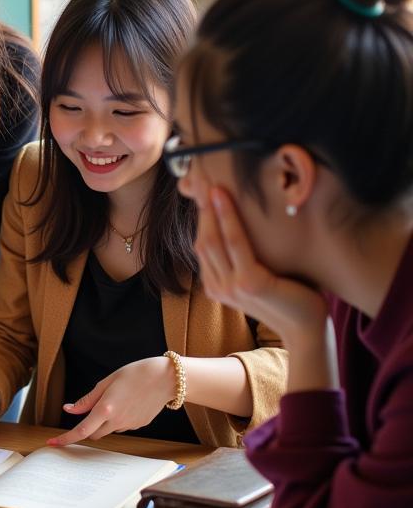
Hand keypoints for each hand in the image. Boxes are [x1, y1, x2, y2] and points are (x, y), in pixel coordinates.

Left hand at [47, 357, 175, 445]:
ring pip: (108, 430)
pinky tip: (128, 402)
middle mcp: (117, 421)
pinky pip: (122, 426)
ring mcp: (129, 425)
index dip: (65, 439)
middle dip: (87, 426)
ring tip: (116, 397)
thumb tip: (69, 409)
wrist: (166, 378)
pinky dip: (118, 419)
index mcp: (106, 409)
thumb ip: (87, 399)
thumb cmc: (136, 374)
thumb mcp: (107, 382)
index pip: (81, 430)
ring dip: (103, 421)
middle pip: (93, 433)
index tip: (52, 443)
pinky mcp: (139, 425)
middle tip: (92, 407)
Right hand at [198, 187, 329, 339]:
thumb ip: (246, 256)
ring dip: (211, 208)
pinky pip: (234, 243)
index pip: (203, 244)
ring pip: (213, 239)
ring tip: (210, 183)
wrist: (307, 329)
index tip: (203, 190)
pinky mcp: (247, 283)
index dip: (201, 216)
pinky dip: (228, 218)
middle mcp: (216, 287)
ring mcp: (229, 286)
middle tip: (202, 179)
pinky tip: (225, 198)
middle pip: (202, 239)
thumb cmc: (290, 297)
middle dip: (201, 208)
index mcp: (216, 284)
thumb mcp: (259, 275)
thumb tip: (248, 221)